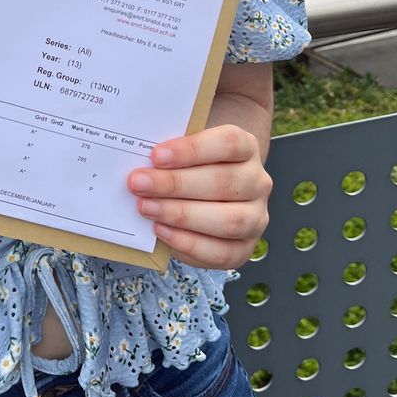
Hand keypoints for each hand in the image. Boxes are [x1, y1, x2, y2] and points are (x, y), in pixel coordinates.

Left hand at [127, 124, 271, 269]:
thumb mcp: (186, 149)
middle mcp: (257, 182)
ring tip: (146, 208)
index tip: (156, 155)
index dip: (192, 149)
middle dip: (176, 184)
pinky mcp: (245, 248)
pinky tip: (161, 230)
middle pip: (223, 182)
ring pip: (228, 220)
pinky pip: (221, 252)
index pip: (228, 143)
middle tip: (139, 184)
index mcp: (247, 147)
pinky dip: (188, 243)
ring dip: (180, 215)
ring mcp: (255, 217)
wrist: (209, 194)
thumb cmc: (192, 166)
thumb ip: (171, 150)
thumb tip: (140, 156)